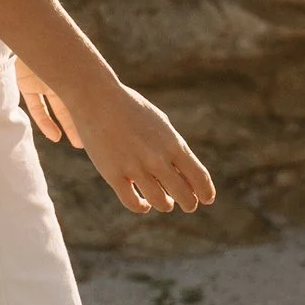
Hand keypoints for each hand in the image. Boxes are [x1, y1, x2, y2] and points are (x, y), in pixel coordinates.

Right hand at [20, 61, 214, 214]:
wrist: (97, 98)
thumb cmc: (131, 108)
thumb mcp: (160, 124)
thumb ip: (173, 147)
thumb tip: (185, 171)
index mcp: (173, 143)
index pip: (199, 176)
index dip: (205, 192)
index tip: (207, 199)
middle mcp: (157, 158)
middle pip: (183, 194)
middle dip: (189, 203)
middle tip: (188, 205)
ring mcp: (135, 167)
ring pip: (159, 202)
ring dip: (165, 205)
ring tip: (165, 203)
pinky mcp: (113, 174)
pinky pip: (133, 202)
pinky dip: (141, 207)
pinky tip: (143, 204)